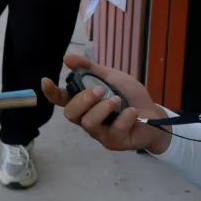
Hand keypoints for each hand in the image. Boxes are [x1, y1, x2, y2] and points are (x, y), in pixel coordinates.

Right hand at [42, 53, 170, 153]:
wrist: (154, 113)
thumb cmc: (129, 96)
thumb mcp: (111, 77)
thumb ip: (90, 69)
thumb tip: (67, 58)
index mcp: (83, 102)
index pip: (61, 99)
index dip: (51, 92)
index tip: (46, 81)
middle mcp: (86, 118)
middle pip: (70, 114)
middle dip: (83, 100)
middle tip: (101, 90)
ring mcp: (99, 132)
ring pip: (88, 123)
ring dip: (103, 108)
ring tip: (117, 101)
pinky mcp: (113, 142)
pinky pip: (113, 131)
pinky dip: (124, 117)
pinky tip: (132, 112)